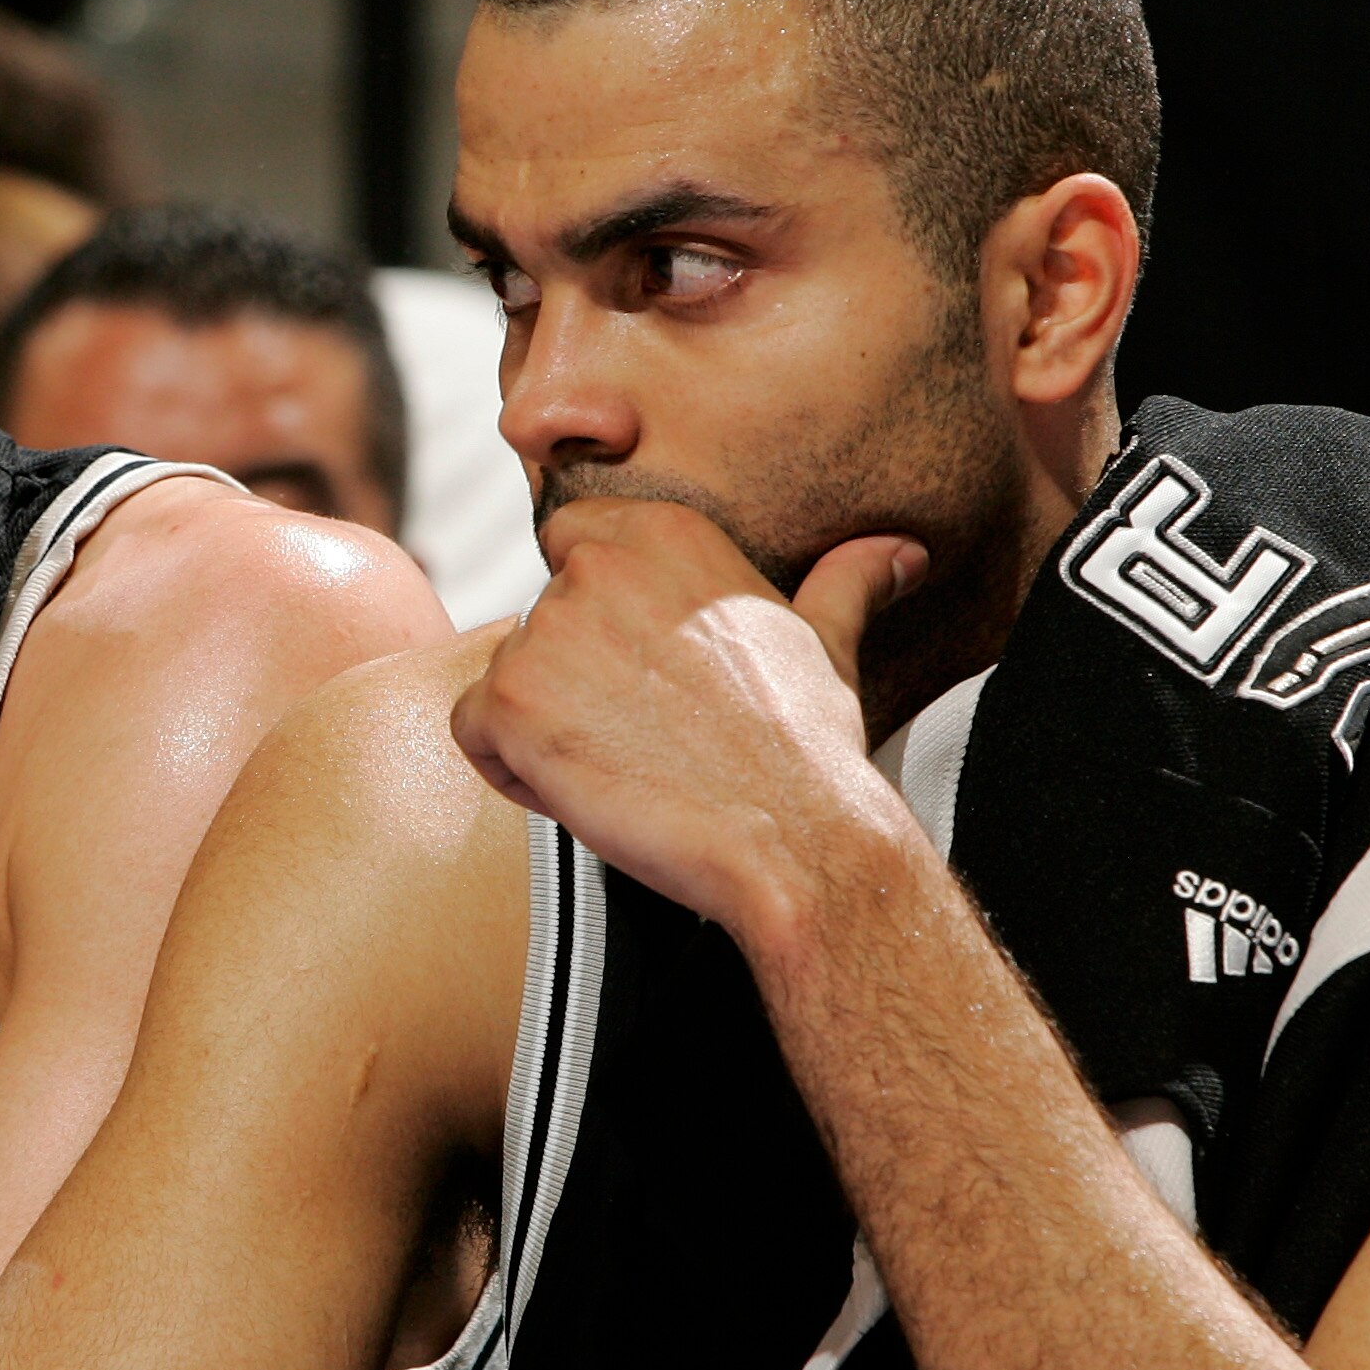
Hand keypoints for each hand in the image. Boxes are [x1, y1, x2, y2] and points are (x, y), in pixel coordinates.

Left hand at [449, 497, 925, 930]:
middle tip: (647, 737)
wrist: (795, 838)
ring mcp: (546, 629)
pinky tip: (586, 792)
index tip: (640, 672)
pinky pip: (470, 729)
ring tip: (627, 767)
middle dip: (573, 681)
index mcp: (665, 531)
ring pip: (505, 677)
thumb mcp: (828, 644)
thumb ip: (844, 581)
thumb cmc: (809, 748)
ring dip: (544, 729)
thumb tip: (898, 552)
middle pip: (537, 622)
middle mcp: (597, 564)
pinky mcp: (509, 699)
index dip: (594, 616)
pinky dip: (511, 771)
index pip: (573, 544)